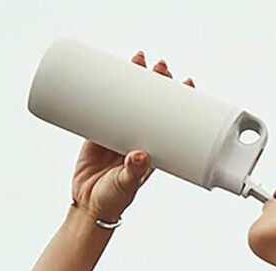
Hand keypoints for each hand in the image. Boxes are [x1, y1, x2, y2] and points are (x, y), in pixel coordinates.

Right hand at [70, 50, 196, 220]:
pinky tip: (106, 72)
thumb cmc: (113, 200)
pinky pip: (104, 105)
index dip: (181, 100)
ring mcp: (119, 131)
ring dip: (134, 78)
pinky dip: (105, 89)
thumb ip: (132, 174)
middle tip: (161, 65)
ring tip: (138, 59)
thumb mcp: (125, 186)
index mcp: (155, 149)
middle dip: (158, 81)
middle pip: (153, 101)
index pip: (173, 119)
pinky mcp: (97, 131)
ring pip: (130, 98)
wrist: (89, 205)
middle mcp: (140, 136)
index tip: (187, 82)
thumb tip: (139, 156)